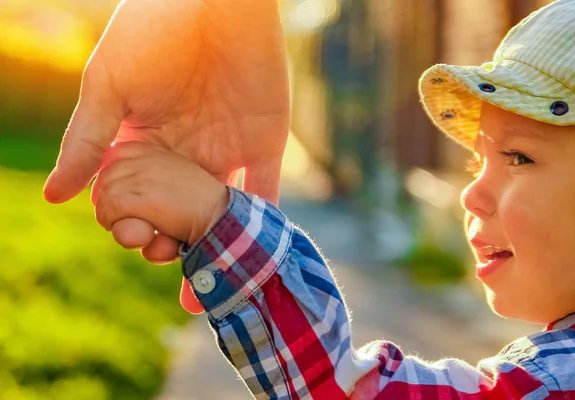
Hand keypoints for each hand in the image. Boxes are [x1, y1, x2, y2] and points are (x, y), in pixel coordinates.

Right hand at [43, 0, 288, 312]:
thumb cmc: (154, 31)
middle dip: (170, 241)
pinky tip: (247, 257)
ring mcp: (225, 149)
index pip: (135, 192)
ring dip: (215, 249)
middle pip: (176, 209)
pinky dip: (258, 222)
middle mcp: (185, 150)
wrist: (216, 2)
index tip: (127, 239)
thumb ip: (89, 139)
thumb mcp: (110, 84)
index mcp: (146, 138)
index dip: (129, 219)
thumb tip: (56, 196)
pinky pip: (263, 190)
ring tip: (211, 290)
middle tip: (164, 262)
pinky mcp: (264, 143)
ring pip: (218, 209)